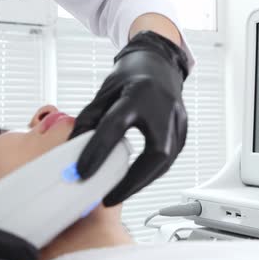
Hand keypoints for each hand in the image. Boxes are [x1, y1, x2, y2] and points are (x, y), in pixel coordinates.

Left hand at [70, 31, 189, 205]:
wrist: (159, 62)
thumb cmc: (132, 74)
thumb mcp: (105, 92)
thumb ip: (90, 119)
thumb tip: (75, 149)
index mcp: (138, 94)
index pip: (115, 127)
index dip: (97, 152)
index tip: (81, 173)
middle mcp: (163, 107)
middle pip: (156, 155)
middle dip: (133, 181)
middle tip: (111, 197)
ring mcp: (178, 119)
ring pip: (165, 162)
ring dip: (142, 181)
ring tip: (120, 192)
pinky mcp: (183, 130)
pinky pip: (169, 158)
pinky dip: (151, 172)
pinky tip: (136, 179)